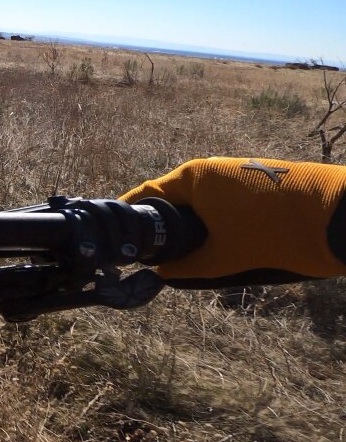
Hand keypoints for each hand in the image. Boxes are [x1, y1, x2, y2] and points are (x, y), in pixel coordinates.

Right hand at [121, 157, 345, 287]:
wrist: (339, 218)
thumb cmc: (276, 233)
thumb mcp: (225, 257)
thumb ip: (187, 267)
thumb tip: (162, 272)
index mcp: (193, 177)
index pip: (147, 194)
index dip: (130, 214)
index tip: (118, 236)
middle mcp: (211, 169)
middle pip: (174, 200)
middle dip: (166, 228)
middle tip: (156, 257)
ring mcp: (236, 174)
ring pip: (201, 204)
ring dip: (195, 228)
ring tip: (194, 258)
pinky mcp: (258, 183)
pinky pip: (224, 204)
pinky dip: (218, 223)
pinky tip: (225, 246)